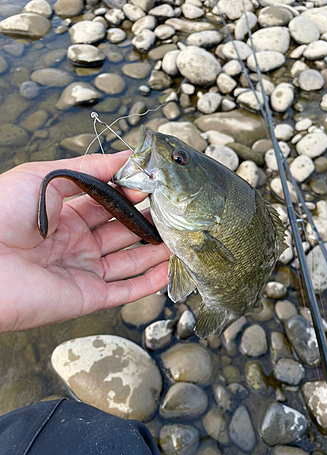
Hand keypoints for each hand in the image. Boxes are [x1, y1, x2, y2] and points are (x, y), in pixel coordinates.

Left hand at [0, 152, 169, 331]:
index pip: (108, 203)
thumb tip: (127, 156)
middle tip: (174, 210)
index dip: (131, 194)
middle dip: (148, 220)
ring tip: (180, 237)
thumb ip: (89, 168)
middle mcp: (76, 244)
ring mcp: (83, 270)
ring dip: (154, 250)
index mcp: (64, 215)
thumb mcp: (45, 176)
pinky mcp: (88, 296)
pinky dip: (149, 282)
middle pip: (122, 231)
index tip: (154, 185)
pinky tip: (168, 268)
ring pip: (129, 261)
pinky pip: (126, 290)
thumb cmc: (0, 215)